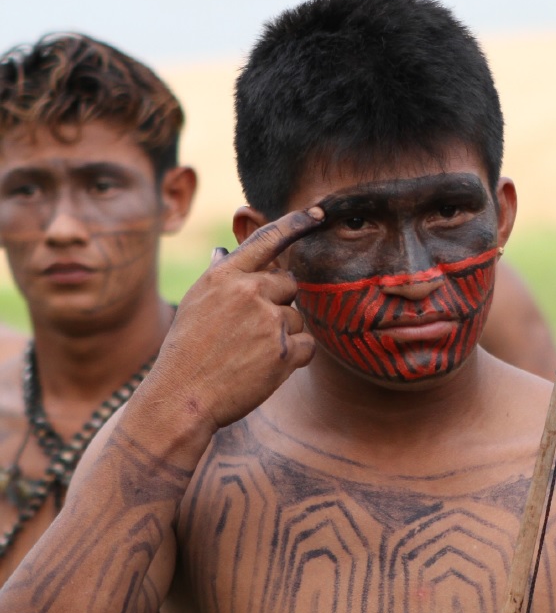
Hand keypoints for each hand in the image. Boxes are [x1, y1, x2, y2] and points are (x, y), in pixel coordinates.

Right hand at [142, 207, 323, 432]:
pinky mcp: (283, 352)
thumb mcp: (195, 303)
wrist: (181, 399)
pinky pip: (308, 346)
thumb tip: (225, 251)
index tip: (318, 213)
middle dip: (278, 303)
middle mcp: (249, 292)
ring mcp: (268, 321)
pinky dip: (293, 358)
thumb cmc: (187, 351)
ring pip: (298, 318)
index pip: (268, 239)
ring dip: (283, 335)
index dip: (297, 223)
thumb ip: (219, 277)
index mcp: (225, 276)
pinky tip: (264, 368)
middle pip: (289, 284)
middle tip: (248, 330)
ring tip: (249, 353)